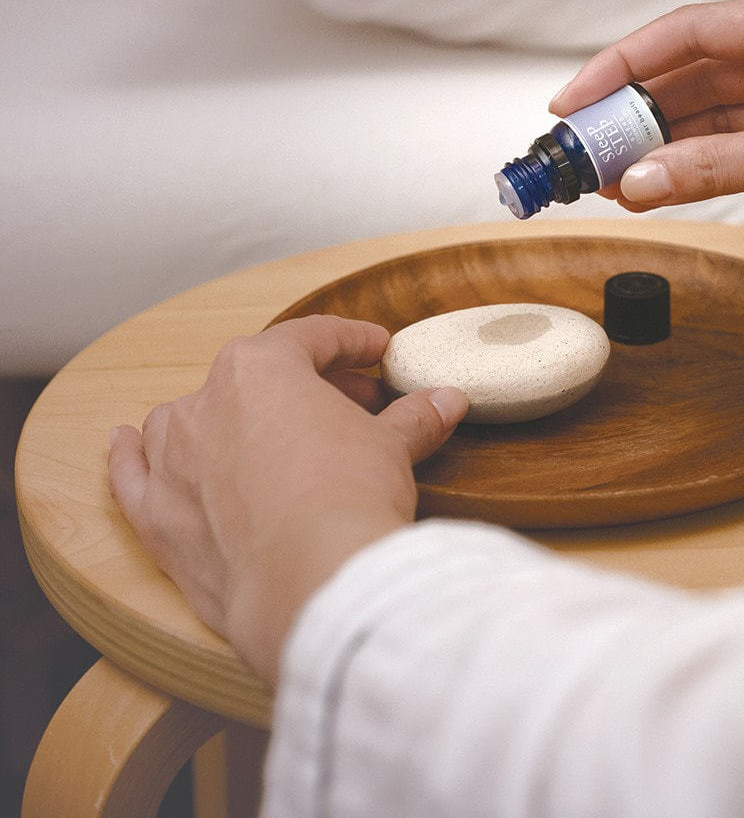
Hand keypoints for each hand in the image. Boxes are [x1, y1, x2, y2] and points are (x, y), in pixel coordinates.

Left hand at [108, 315, 467, 683]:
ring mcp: (174, 460)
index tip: (375, 351)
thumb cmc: (349, 497)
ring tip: (260, 430)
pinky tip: (123, 440)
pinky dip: (127, 456)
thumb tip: (444, 401)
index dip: (351, 341)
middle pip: (256, 377)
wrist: (314, 580)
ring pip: (187, 419)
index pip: (311, 338)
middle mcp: (206, 403)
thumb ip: (412, 418)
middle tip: (352, 403)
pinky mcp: (157, 518)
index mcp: (260, 369)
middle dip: (305, 386)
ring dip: (223, 418)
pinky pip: (130, 475)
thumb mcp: (393, 447)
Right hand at [552, 0, 743, 266]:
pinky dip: (703, 167)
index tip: (575, 101)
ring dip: (665, 146)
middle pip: (698, 74)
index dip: (624, 65)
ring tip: (608, 178)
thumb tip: (638, 184)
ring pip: (717, 115)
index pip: (691, 33)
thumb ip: (714, 166)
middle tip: (583, 150)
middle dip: (638, 112)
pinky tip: (660, 187)